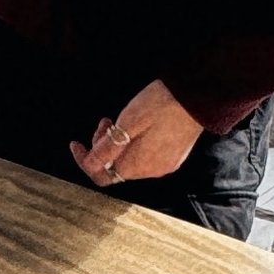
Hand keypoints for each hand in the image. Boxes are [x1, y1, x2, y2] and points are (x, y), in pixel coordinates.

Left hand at [72, 78, 201, 186]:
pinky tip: (136, 128)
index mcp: (137, 165)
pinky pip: (145, 158)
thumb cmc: (161, 105)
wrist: (197, 97)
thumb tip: (90, 166)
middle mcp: (151, 171)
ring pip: (129, 162)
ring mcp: (164, 165)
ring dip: (117, 145)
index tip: (76, 143)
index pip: (101, 176)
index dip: (85, 161)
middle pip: (115, 168)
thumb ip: (107, 148)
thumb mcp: (127, 122)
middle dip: (102, 148)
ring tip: (118, 121)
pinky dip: (133, 145)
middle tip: (104, 122)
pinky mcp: (173, 157)